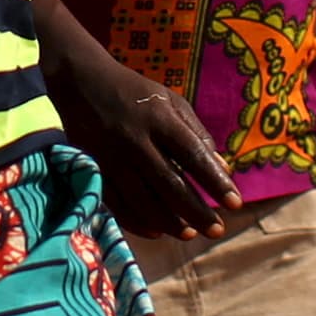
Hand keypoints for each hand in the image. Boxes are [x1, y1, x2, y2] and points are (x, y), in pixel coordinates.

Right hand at [51, 46, 238, 240]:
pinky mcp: (92, 167)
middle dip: (196, 211)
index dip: (216, 181)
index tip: (236, 203)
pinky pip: (116, 202)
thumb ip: (196, 133)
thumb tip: (222, 169)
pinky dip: (137, 221)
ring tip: (190, 234)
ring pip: (143, 199)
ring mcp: (110, 155)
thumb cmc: (134, 93)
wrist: (79, 80)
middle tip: (217, 230)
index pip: (193, 155)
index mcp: (158, 118)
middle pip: (170, 183)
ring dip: (170, 221)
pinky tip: (156, 230)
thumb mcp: (169, 101)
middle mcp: (135, 138)